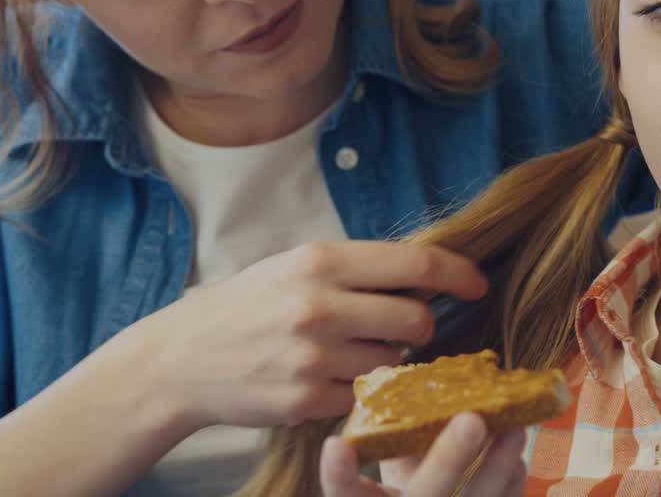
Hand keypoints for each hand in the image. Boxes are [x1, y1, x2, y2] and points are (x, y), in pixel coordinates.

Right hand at [127, 241, 487, 428]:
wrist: (182, 359)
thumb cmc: (246, 306)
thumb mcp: (295, 267)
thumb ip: (355, 270)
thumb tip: (425, 273)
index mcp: (319, 261)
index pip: (415, 262)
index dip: (457, 273)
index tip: (478, 283)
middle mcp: (318, 305)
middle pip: (417, 318)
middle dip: (420, 324)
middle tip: (398, 326)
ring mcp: (312, 357)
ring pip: (393, 360)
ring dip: (383, 358)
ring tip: (344, 350)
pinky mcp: (306, 400)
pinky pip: (363, 396)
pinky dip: (353, 390)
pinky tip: (321, 377)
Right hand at [319, 413, 528, 496]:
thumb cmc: (407, 488)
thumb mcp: (390, 462)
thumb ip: (387, 424)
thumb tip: (385, 371)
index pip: (344, 493)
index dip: (338, 473)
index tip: (335, 444)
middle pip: (424, 496)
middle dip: (448, 459)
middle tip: (471, 420)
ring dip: (496, 467)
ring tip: (513, 430)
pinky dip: (510, 482)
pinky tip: (516, 452)